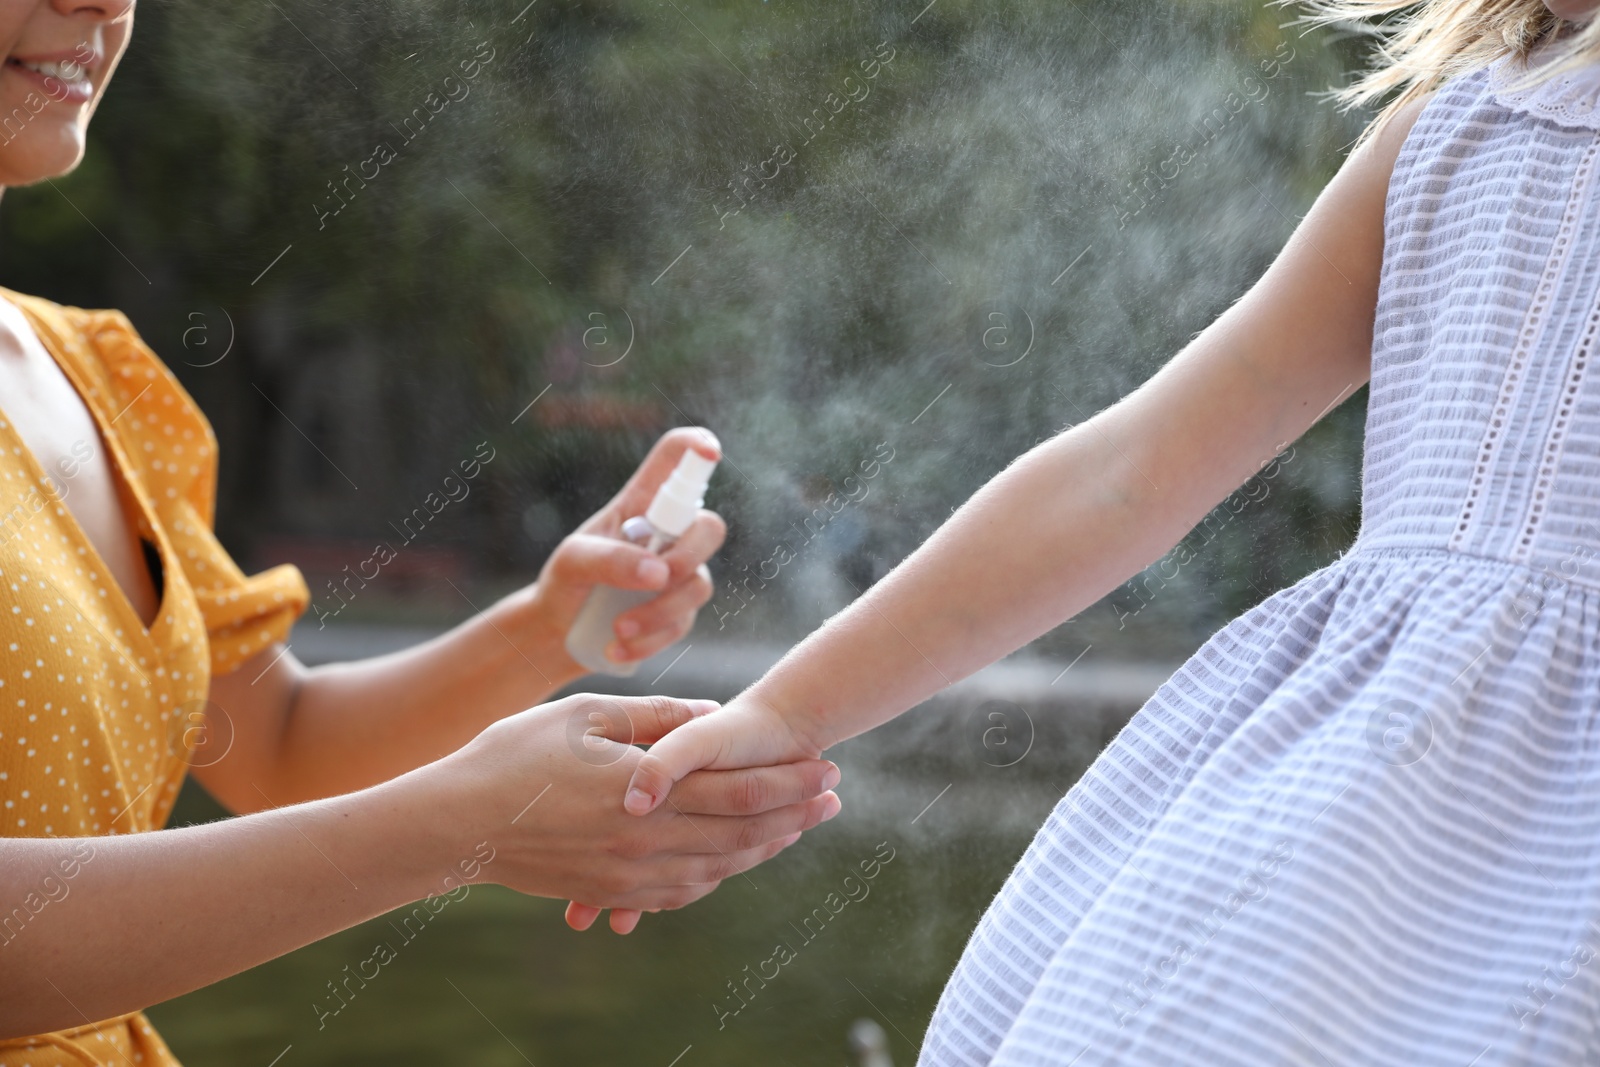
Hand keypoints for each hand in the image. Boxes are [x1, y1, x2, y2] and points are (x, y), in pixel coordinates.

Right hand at [428, 693, 839, 932]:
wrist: (457, 826)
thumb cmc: (514, 757)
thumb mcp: (586, 716)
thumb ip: (655, 717)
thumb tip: (710, 713)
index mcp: (648, 792)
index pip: (739, 788)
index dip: (788, 779)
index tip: (825, 766)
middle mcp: (649, 841)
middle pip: (742, 831)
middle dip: (794, 813)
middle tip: (832, 798)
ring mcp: (632, 875)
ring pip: (719, 866)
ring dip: (765, 846)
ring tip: (797, 827)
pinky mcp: (612, 892)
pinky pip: (683, 890)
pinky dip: (719, 874)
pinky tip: (734, 859)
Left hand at [521, 428, 726, 677]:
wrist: (559, 632)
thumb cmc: (566, 582)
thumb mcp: (573, 562)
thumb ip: (610, 559)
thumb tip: (658, 574)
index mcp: (641, 503)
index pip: (676, 459)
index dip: (697, 447)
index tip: (710, 453)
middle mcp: (668, 534)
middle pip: (710, 528)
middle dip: (688, 557)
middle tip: (655, 580)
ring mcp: (679, 574)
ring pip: (699, 585)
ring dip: (660, 612)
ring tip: (618, 630)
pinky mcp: (679, 612)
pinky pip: (684, 623)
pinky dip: (652, 639)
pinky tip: (618, 648)